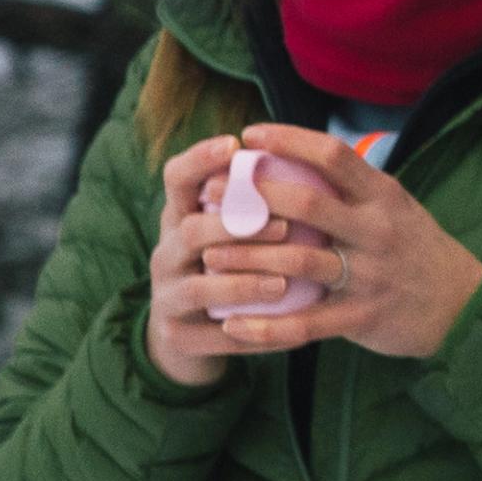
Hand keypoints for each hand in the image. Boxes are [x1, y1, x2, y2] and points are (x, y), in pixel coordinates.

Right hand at [141, 134, 268, 388]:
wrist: (192, 334)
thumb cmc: (227, 266)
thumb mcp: (233, 230)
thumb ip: (255, 199)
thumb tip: (315, 153)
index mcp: (180, 218)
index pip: (177, 178)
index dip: (200, 159)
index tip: (235, 143)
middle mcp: (166, 252)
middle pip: (189, 232)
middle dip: (235, 228)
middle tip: (284, 227)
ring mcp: (166, 297)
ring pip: (197, 288)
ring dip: (242, 284)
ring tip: (283, 284)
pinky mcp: (177, 336)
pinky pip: (214, 338)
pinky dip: (251, 336)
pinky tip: (288, 333)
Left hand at [197, 125, 481, 361]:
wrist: (465, 304)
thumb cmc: (418, 250)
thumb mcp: (397, 207)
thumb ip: (354, 187)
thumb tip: (299, 154)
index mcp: (384, 197)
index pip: (333, 155)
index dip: (287, 141)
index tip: (248, 136)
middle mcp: (378, 230)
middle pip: (307, 203)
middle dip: (252, 196)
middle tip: (210, 194)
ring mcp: (371, 275)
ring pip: (299, 261)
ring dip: (247, 258)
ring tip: (209, 256)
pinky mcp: (363, 317)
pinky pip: (307, 323)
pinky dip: (267, 326)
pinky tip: (234, 325)